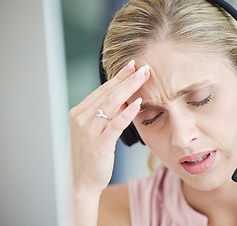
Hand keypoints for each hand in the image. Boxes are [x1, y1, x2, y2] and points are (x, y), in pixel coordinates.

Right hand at [69, 60, 149, 193]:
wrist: (80, 182)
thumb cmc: (90, 156)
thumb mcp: (94, 131)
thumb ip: (106, 114)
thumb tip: (125, 99)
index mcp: (79, 113)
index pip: (102, 90)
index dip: (119, 77)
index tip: (132, 66)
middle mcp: (82, 118)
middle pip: (108, 93)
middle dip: (127, 78)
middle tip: (143, 67)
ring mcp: (89, 131)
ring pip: (111, 103)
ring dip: (129, 88)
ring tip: (144, 77)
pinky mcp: (99, 144)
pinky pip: (115, 124)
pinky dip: (127, 112)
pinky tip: (138, 103)